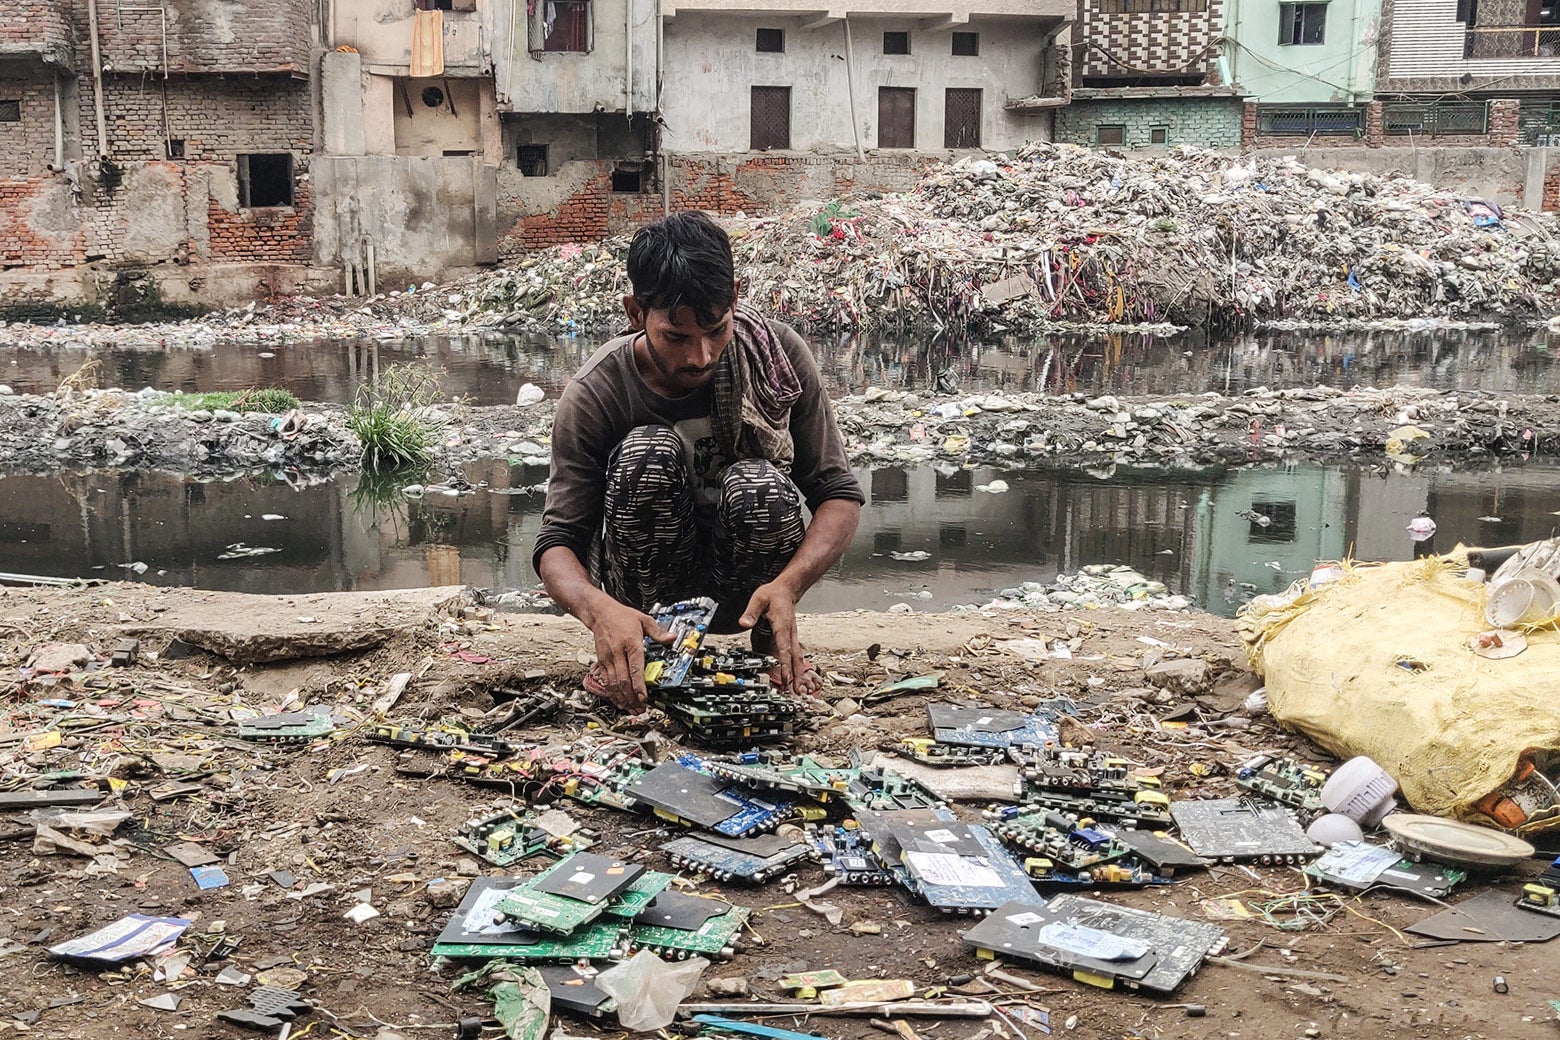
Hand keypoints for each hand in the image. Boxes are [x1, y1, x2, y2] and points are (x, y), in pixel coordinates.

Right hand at [589, 600, 670, 710]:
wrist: (600, 613)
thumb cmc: (621, 616)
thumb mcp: (643, 619)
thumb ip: (658, 631)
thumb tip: (672, 638)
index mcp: (630, 643)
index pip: (635, 668)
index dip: (639, 685)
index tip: (644, 697)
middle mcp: (617, 653)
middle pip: (624, 680)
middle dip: (632, 697)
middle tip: (640, 708)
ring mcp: (608, 658)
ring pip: (614, 684)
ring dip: (622, 698)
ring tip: (631, 709)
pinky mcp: (601, 662)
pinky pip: (606, 681)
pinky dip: (612, 693)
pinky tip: (618, 701)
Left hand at [740, 581, 819, 695]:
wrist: (788, 589)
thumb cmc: (774, 594)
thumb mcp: (759, 599)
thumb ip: (751, 612)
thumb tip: (744, 623)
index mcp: (782, 626)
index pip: (784, 649)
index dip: (785, 665)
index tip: (786, 678)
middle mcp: (790, 633)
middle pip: (795, 658)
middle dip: (796, 676)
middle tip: (797, 691)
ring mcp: (793, 636)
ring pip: (798, 658)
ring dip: (798, 674)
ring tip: (798, 689)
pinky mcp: (792, 637)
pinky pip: (795, 654)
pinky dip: (797, 667)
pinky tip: (796, 676)